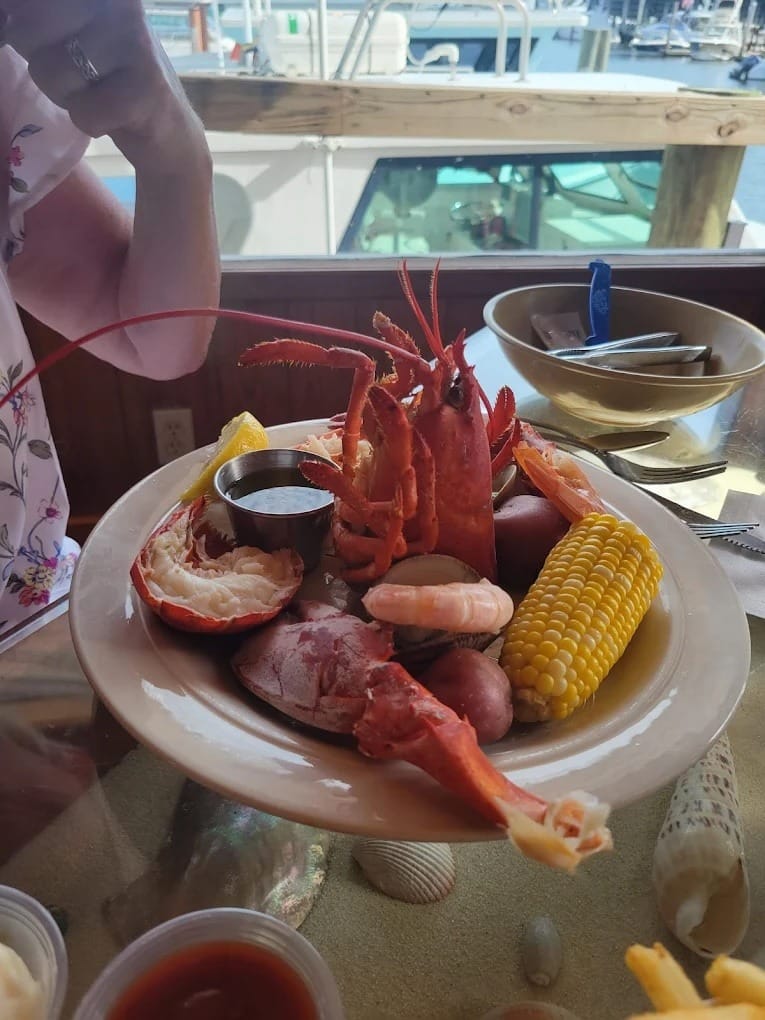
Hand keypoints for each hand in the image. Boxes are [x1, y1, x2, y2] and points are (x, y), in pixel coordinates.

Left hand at [1, 0, 206, 173]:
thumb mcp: (67, 37)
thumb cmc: (109, 81)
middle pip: (29, 29)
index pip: (29, 7)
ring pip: (53, 71)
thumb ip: (33, 19)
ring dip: (67, 96)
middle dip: (42, 62)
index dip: (26, 32)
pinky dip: (90, 122)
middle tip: (79, 76)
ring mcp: (135, 42)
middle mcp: (119, 5)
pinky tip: (115, 116)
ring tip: (97, 95)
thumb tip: (6, 17)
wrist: (168, 130)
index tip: (50, 46)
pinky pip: (84, 112)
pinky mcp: (146, 88)